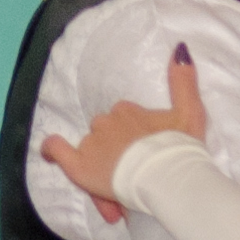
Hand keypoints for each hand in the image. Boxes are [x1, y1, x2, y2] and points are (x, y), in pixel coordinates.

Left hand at [41, 44, 208, 221]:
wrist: (169, 179)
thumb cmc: (182, 149)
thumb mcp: (192, 112)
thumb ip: (184, 81)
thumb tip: (180, 48)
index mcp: (128, 110)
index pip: (123, 123)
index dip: (132, 142)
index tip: (145, 160)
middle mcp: (106, 122)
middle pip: (105, 136)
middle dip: (117, 155)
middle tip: (135, 179)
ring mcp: (91, 143)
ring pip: (90, 150)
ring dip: (103, 167)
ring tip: (121, 192)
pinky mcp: (79, 165)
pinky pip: (56, 150)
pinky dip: (51, 150)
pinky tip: (48, 154)